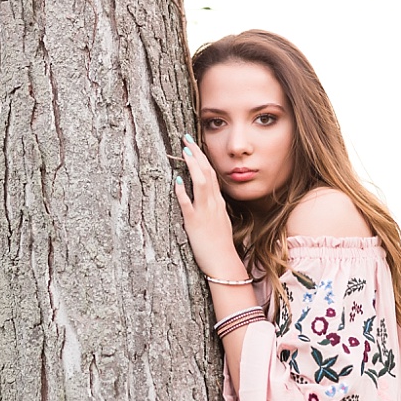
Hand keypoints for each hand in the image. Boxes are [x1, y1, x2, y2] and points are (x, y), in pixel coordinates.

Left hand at [173, 134, 243, 277]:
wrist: (224, 263)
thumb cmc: (219, 246)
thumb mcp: (219, 222)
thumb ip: (213, 209)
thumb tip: (207, 199)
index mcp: (218, 203)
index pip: (212, 174)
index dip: (203, 158)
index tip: (195, 145)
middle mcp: (213, 204)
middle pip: (207, 173)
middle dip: (197, 154)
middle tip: (187, 138)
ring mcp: (205, 212)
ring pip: (201, 183)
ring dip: (192, 165)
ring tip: (184, 150)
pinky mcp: (195, 223)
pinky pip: (188, 205)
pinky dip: (183, 192)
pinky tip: (176, 181)